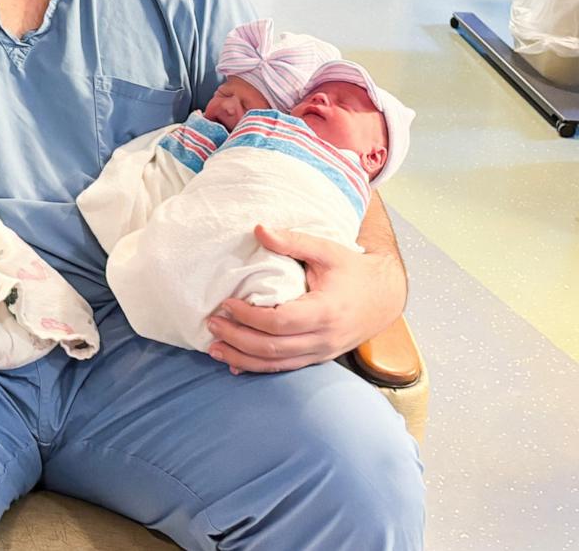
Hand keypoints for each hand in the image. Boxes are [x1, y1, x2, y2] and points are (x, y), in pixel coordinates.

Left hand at [205, 225, 405, 373]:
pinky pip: (285, 368)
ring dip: (242, 358)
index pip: (279, 322)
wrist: (385, 297)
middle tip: (212, 324)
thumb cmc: (354, 271)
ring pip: (277, 364)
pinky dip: (258, 367)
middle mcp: (324, 337)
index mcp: (326, 311)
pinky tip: (236, 363)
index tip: (227, 302)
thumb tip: (258, 229)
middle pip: (273, 347)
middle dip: (237, 338)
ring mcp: (322, 352)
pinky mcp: (318, 357)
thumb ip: (292, 241)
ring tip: (214, 347)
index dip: (249, 316)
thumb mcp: (327, 250)